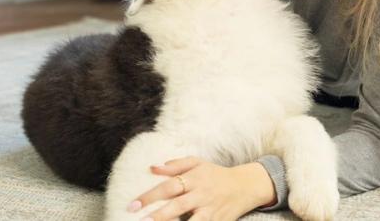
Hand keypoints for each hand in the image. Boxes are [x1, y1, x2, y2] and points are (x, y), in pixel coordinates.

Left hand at [127, 156, 269, 220]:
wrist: (246, 186)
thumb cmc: (216, 174)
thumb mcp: (198, 163)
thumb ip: (176, 165)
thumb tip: (153, 167)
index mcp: (195, 178)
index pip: (169, 186)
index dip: (150, 195)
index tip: (133, 205)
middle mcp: (201, 194)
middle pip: (178, 205)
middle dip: (158, 215)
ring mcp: (210, 210)